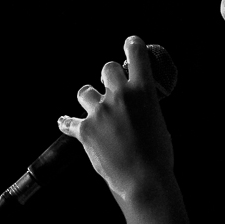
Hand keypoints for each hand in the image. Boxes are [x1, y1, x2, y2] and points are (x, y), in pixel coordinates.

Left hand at [57, 35, 174, 203]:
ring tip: (95, 111)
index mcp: (144, 90)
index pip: (136, 53)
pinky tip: (65, 123)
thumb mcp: (158, 121)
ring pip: (85, 91)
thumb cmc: (158, 155)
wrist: (143, 180)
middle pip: (107, 69)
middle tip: (112, 89)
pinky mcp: (85, 130)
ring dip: (89, 99)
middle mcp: (120, 95)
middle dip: (109, 77)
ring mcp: (100, 111)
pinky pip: (68, 121)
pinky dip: (67, 123)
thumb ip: (144, 106)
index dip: (132, 45)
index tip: (129, 44)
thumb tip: (137, 104)